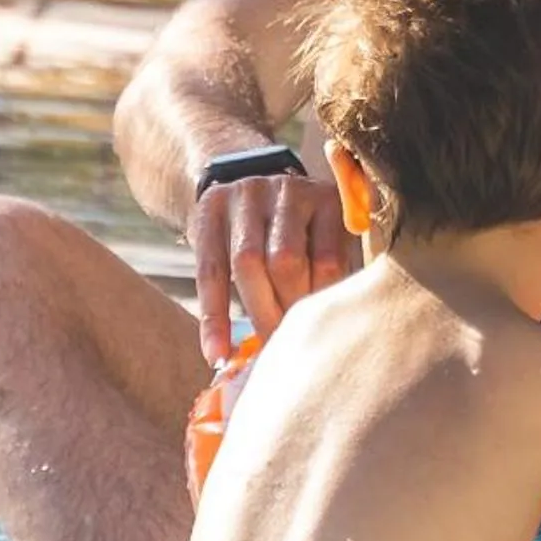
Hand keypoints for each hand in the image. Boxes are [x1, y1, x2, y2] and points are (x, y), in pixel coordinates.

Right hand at [189, 170, 353, 363]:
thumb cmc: (296, 232)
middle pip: (285, 260)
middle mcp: (287, 191)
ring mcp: (246, 194)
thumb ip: (328, 275)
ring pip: (247, 263)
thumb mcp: (323, 238)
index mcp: (326, 200)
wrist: (247, 188)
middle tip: (291, 346)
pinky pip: (210, 272)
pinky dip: (214, 318)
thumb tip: (331, 337)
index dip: (321, 306)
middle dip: (287, 311)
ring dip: (256, 313)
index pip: (328, 261)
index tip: (319, 339)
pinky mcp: (212, 207)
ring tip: (264, 349)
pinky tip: (217, 351)